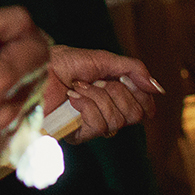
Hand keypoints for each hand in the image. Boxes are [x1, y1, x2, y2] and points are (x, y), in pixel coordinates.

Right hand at [0, 7, 49, 166]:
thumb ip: (14, 20)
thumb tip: (39, 33)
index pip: (42, 51)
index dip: (25, 39)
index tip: (5, 42)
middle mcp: (5, 116)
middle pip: (40, 77)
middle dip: (22, 64)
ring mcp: (1, 141)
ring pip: (34, 103)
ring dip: (19, 90)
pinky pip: (21, 129)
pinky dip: (10, 116)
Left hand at [43, 46, 161, 141]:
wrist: (35, 68)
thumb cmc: (63, 62)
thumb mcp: (102, 60)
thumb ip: (133, 70)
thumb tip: (159, 89)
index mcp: (113, 96)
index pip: (143, 106)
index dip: (141, 94)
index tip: (123, 79)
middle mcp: (105, 113)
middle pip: (135, 114)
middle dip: (118, 92)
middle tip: (98, 81)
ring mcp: (91, 126)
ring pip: (117, 120)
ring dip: (98, 96)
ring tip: (78, 86)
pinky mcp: (77, 134)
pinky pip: (98, 125)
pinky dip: (86, 105)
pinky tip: (72, 97)